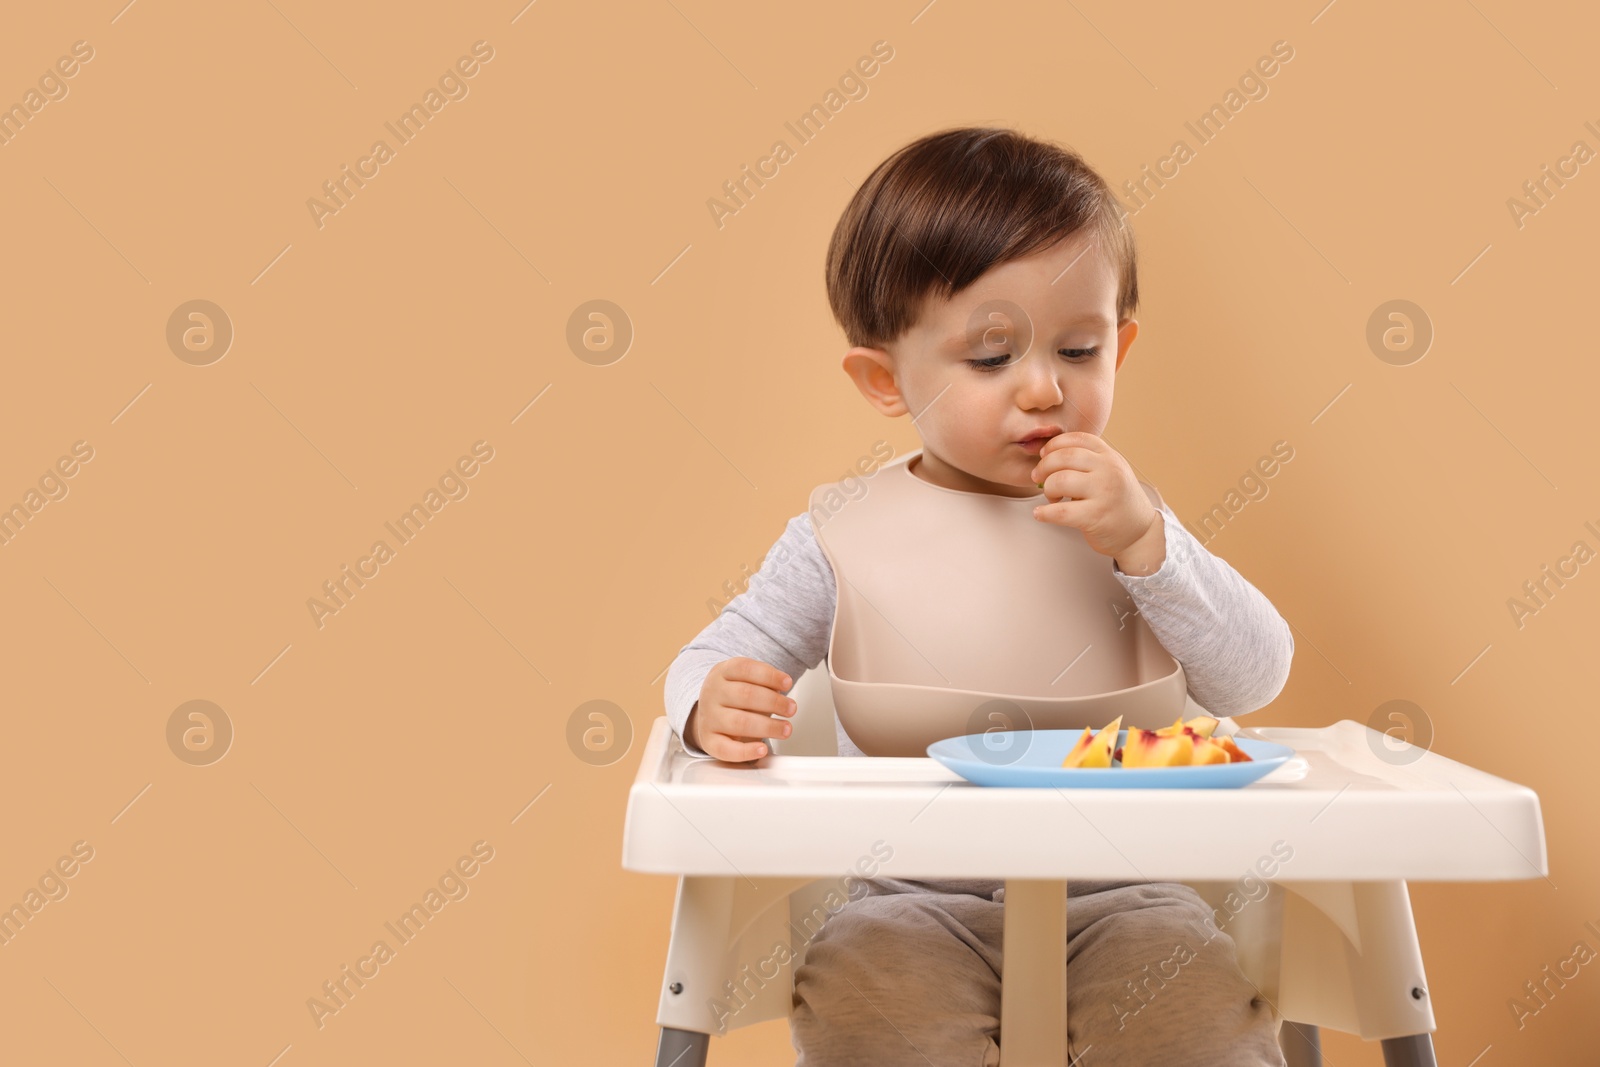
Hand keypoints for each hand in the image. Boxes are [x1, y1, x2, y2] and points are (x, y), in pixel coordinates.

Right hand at [686, 657, 796, 761]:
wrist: (710, 713)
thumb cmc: (735, 696)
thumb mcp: (746, 680)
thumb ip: (764, 683)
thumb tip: (783, 691)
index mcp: (722, 672)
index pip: (745, 668)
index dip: (769, 676)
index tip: (788, 683)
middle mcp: (712, 693)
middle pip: (745, 695)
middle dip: (774, 702)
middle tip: (791, 708)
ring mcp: (709, 717)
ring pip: (739, 722)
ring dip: (768, 726)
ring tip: (785, 729)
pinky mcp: (709, 740)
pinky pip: (726, 749)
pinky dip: (746, 751)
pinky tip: (762, 749)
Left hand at [1029, 431, 1161, 564]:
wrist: (1140, 532)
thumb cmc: (1117, 501)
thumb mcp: (1110, 472)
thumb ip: (1087, 461)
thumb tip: (1046, 455)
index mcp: (1110, 456)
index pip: (1077, 439)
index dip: (1054, 445)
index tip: (1044, 455)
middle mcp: (1109, 470)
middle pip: (1064, 456)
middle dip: (1044, 466)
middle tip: (1038, 477)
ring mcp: (1104, 493)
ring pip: (1060, 481)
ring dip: (1047, 488)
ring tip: (1051, 498)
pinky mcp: (1096, 516)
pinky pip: (1061, 512)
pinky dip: (1044, 513)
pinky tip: (1040, 514)